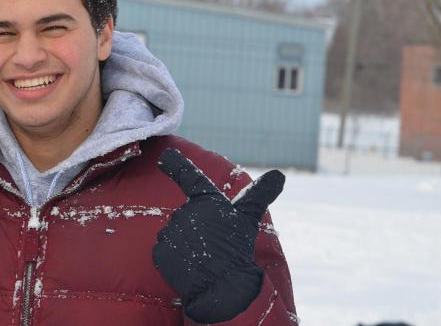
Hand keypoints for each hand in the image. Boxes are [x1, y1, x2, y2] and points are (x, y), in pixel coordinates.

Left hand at [153, 148, 284, 323]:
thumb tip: (279, 174)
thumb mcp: (248, 219)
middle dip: (194, 229)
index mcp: (207, 200)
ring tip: (201, 256)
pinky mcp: (160, 250)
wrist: (223, 287)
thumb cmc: (237, 250)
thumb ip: (260, 195)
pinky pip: (163, 251)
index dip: (176, 164)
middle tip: (211, 245)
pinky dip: (173, 258)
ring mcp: (171, 231)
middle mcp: (186, 212)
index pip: (190, 176)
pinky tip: (189, 265)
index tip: (166, 153)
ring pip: (173, 234)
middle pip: (184, 217)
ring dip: (184, 244)